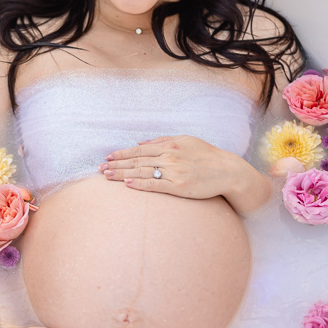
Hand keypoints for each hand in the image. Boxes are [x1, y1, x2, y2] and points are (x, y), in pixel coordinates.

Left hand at [99, 134, 236, 199]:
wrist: (227, 171)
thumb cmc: (206, 155)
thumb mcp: (185, 140)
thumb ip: (162, 140)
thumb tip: (141, 142)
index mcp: (169, 145)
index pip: (139, 150)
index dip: (121, 154)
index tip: (107, 157)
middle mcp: (169, 157)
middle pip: (137, 161)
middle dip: (116, 165)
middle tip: (100, 169)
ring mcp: (174, 172)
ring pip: (142, 172)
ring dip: (122, 174)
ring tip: (107, 176)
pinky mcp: (179, 187)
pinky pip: (156, 185)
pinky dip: (141, 184)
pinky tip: (128, 184)